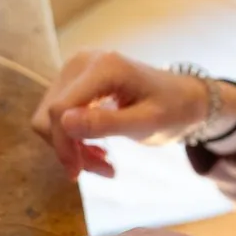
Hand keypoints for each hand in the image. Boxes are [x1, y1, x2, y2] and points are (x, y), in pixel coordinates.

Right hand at [31, 50, 219, 178]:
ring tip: (103, 162)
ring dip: (72, 146)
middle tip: (103, 169)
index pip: (60, 110)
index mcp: (103, 67)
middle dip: (69, 148)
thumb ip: (107, 123)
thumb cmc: (173, 109)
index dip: (63, 145)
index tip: (78, 173)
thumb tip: (63, 122)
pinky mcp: (75, 80)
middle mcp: (82, 61)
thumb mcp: (147, 123)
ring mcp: (76, 68)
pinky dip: (74, 137)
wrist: (184, 97)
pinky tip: (97, 149)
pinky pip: (60, 114)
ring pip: (52, 117)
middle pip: (52, 114)